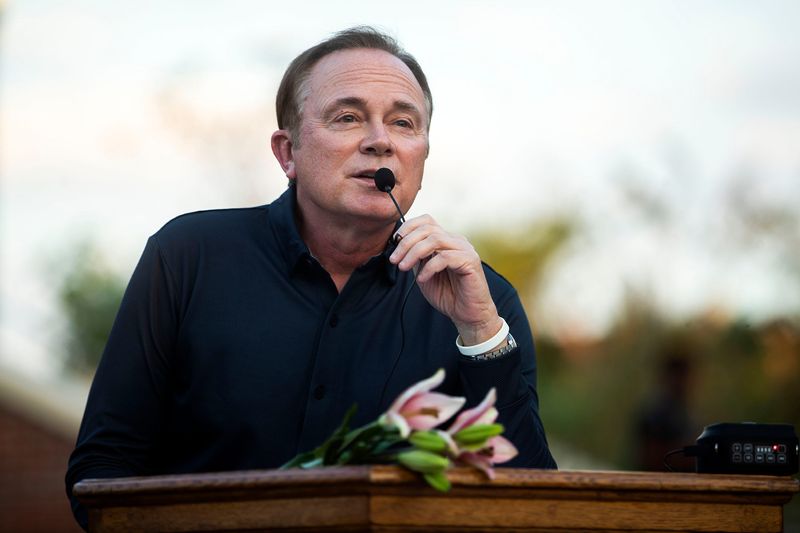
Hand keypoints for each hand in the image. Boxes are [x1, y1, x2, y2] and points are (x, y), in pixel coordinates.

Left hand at [389, 215, 503, 345]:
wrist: (467, 314)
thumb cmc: (448, 294)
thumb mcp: (423, 272)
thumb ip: (415, 257)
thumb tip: (398, 246)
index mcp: (446, 240)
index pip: (427, 221)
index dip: (408, 227)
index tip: (393, 242)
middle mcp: (456, 241)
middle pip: (428, 229)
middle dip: (406, 243)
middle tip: (394, 260)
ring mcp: (465, 250)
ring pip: (435, 240)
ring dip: (414, 253)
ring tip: (404, 267)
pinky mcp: (470, 261)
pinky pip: (445, 257)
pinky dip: (429, 267)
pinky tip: (422, 279)